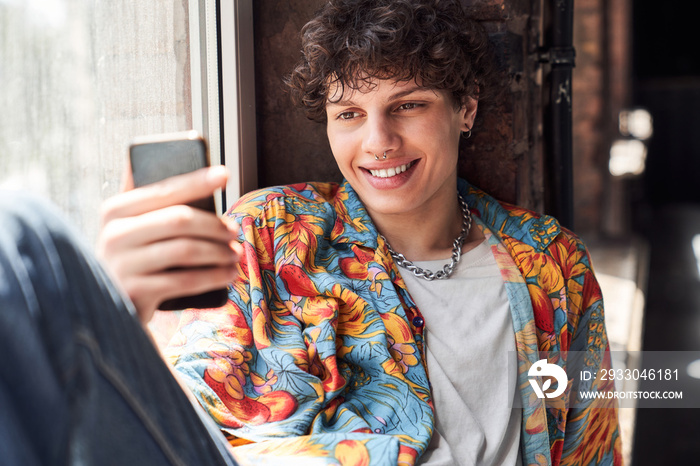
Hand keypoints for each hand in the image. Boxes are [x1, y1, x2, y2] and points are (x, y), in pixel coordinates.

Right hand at [96, 165, 242, 322]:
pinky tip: (228, 274)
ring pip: (185, 250)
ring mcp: (122, 264)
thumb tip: (176, 151)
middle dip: (214, 224)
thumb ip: (147, 197)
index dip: (196, 181)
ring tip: (236, 254)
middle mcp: (114, 234)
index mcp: (116, 209)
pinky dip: (213, 276)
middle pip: (179, 220)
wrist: (111, 308)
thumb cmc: (133, 258)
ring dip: (219, 251)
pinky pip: (185, 280)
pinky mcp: (135, 292)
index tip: (224, 174)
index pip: (164, 190)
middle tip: (234, 230)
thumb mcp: (131, 226)